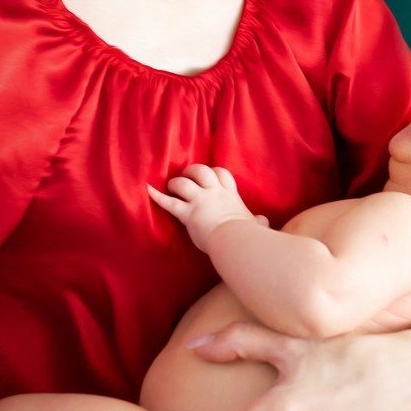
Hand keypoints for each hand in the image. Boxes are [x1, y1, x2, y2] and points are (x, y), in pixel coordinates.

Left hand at [148, 166, 265, 251]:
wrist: (236, 240)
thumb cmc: (247, 234)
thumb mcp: (256, 224)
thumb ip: (258, 221)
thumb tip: (262, 221)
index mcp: (230, 195)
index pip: (221, 174)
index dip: (214, 173)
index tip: (210, 175)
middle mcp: (213, 193)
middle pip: (201, 172)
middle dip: (192, 171)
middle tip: (187, 174)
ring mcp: (199, 201)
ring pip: (184, 184)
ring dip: (176, 183)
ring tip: (171, 185)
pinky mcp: (188, 214)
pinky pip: (170, 203)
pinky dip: (157, 196)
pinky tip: (148, 190)